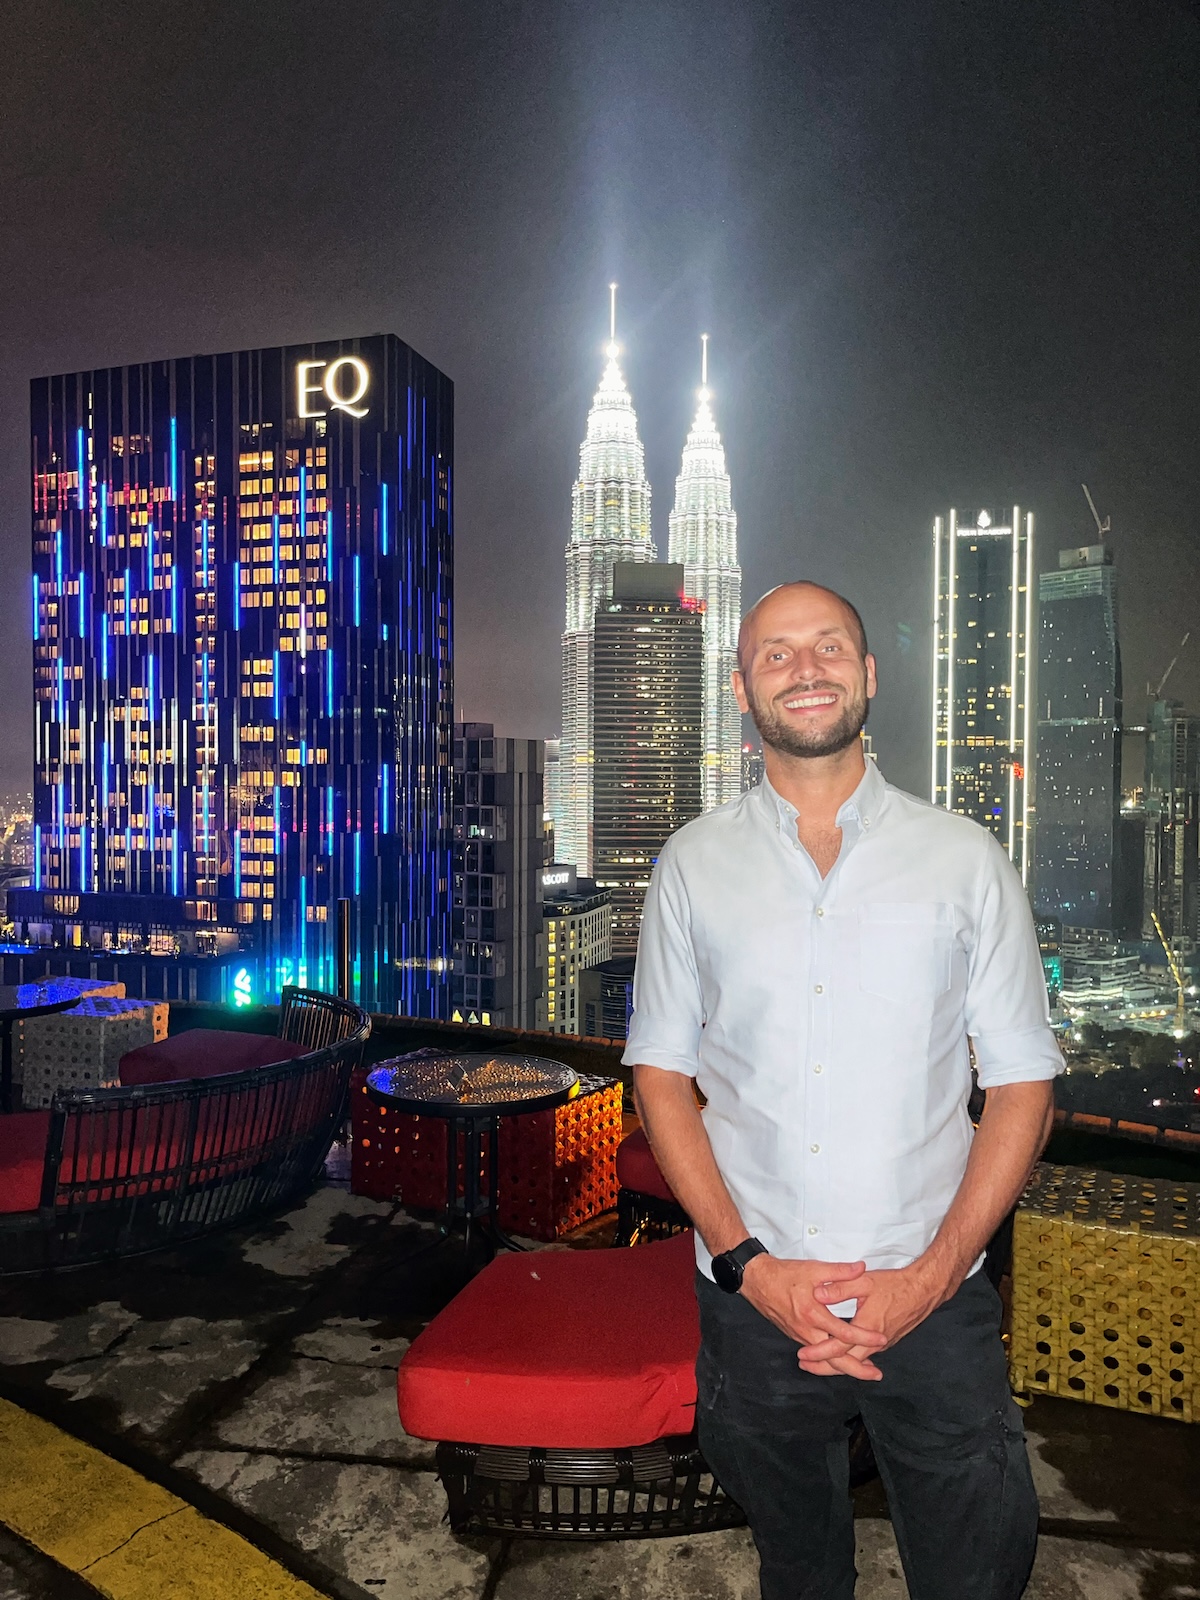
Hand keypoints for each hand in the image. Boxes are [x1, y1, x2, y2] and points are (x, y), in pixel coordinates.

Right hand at [740, 1254, 886, 1380]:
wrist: (757, 1280)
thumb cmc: (785, 1274)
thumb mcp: (814, 1269)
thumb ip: (839, 1271)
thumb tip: (862, 1268)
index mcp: (813, 1314)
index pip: (844, 1333)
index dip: (865, 1337)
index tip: (882, 1339)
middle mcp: (806, 1331)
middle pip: (834, 1359)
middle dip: (857, 1369)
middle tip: (877, 1375)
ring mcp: (800, 1336)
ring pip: (825, 1359)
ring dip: (845, 1366)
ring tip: (864, 1370)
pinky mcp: (795, 1336)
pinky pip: (817, 1353)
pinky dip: (831, 1360)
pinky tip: (841, 1358)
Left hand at [800, 1260, 951, 1371]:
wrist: (923, 1291)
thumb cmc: (895, 1285)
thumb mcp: (864, 1281)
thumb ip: (839, 1287)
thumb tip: (817, 1293)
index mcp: (866, 1327)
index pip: (838, 1347)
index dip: (819, 1352)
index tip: (803, 1355)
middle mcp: (875, 1342)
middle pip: (846, 1363)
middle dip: (824, 1367)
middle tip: (805, 1366)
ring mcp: (882, 1344)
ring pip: (856, 1361)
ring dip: (837, 1364)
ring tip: (818, 1364)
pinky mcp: (887, 1341)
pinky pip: (865, 1356)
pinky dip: (850, 1359)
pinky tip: (842, 1357)